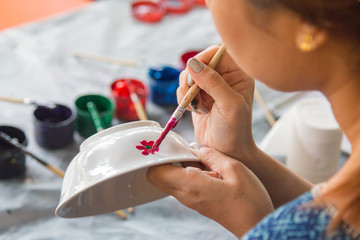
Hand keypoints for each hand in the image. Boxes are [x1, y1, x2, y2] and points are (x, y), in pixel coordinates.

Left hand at [147, 146, 273, 237]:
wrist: (256, 224)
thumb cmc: (249, 200)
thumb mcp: (234, 169)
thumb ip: (212, 155)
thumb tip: (196, 148)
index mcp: (191, 185)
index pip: (156, 171)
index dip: (158, 155)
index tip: (169, 143)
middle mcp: (185, 194)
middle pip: (157, 176)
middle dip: (164, 159)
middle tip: (181, 146)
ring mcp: (189, 200)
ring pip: (169, 179)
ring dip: (176, 165)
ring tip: (197, 155)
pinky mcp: (195, 201)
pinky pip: (181, 183)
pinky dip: (185, 172)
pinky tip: (205, 166)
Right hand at [178, 45, 255, 159]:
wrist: (226, 151)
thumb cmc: (235, 130)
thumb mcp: (229, 105)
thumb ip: (214, 83)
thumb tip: (192, 63)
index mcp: (239, 73)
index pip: (218, 51)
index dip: (204, 58)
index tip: (196, 73)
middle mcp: (224, 76)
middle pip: (198, 61)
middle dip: (192, 78)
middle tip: (195, 94)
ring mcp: (209, 86)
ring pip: (187, 75)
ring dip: (186, 90)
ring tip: (198, 107)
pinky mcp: (197, 96)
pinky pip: (182, 88)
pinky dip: (183, 99)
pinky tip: (196, 111)